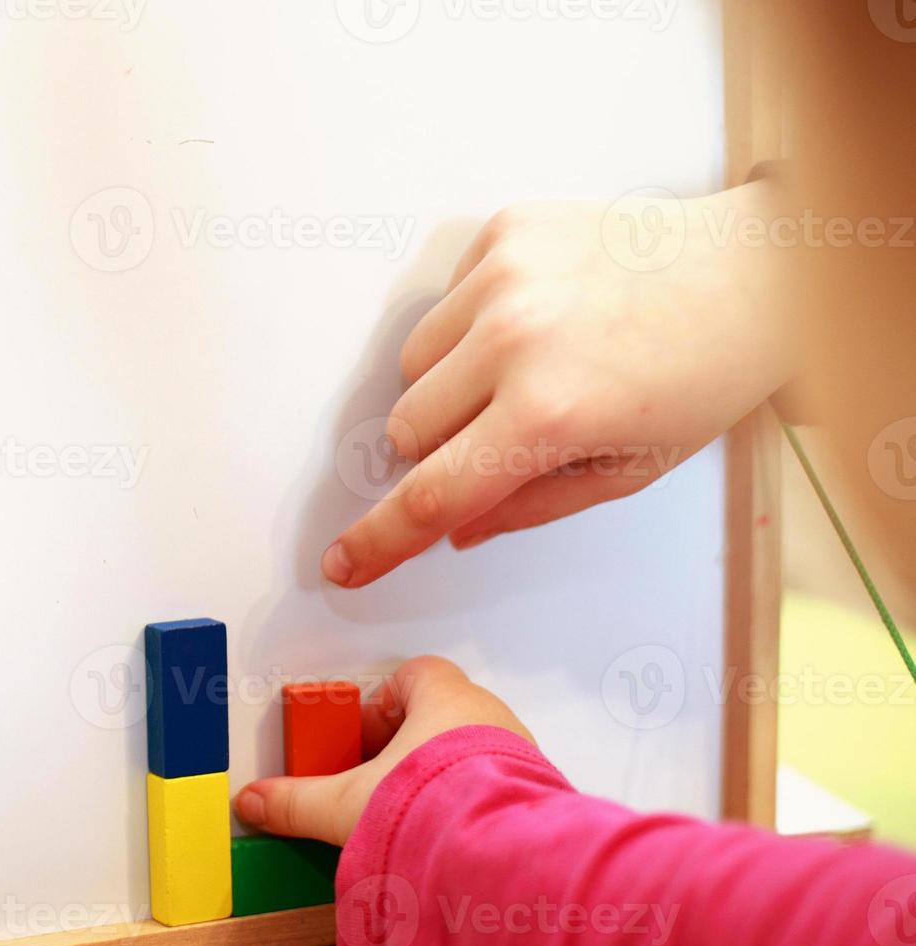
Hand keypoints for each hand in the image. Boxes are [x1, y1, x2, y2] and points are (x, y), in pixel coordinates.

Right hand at [233, 656, 531, 846]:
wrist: (499, 856)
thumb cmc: (440, 806)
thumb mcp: (347, 803)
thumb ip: (297, 801)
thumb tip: (261, 801)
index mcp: (445, 698)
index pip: (412, 675)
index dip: (380, 702)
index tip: (357, 732)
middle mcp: (489, 719)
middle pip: (439, 714)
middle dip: (405, 743)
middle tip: (374, 775)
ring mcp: (518, 756)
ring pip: (471, 750)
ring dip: (439, 773)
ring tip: (406, 810)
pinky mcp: (531, 796)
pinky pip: (495, 785)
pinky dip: (467, 801)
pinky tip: (442, 832)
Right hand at [321, 182, 792, 587]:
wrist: (756, 269)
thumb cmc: (706, 371)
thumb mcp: (630, 470)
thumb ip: (530, 505)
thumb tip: (456, 526)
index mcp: (552, 412)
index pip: (433, 493)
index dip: (380, 539)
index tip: (343, 561)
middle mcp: (515, 338)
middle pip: (406, 427)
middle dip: (438, 450)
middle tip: (502, 436)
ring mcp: (504, 275)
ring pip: (412, 363)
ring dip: (448, 385)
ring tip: (527, 369)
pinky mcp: (503, 231)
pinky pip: (441, 303)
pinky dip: (471, 326)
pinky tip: (537, 319)